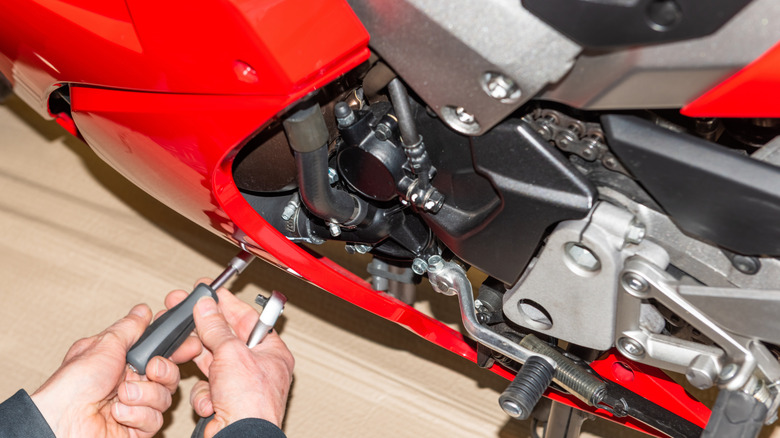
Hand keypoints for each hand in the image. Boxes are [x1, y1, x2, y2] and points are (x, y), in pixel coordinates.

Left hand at [30, 304, 200, 437]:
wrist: (62, 422)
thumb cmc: (72, 385)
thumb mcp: (104, 345)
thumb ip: (130, 328)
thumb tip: (143, 311)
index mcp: (123, 362)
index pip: (159, 351)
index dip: (176, 348)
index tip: (187, 343)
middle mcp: (131, 383)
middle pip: (169, 374)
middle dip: (163, 371)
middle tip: (150, 369)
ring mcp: (135, 407)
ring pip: (165, 397)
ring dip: (144, 394)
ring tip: (122, 395)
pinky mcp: (136, 429)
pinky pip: (155, 419)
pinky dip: (137, 415)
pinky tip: (118, 412)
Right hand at [164, 284, 293, 437]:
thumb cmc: (252, 405)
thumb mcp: (232, 354)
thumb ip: (217, 328)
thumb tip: (207, 307)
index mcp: (272, 352)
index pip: (249, 319)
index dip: (228, 304)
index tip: (210, 292)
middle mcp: (258, 368)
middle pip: (226, 338)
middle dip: (204, 329)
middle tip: (185, 312)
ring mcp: (240, 386)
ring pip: (211, 362)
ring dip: (199, 361)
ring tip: (185, 352)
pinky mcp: (223, 402)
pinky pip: (205, 386)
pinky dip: (203, 392)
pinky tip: (209, 400)